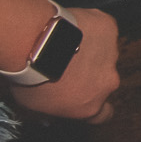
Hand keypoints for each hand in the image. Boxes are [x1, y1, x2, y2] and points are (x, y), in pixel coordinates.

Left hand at [11, 6, 118, 123]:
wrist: (34, 42)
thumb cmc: (29, 75)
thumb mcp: (31, 105)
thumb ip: (49, 110)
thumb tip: (47, 110)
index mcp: (90, 106)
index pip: (103, 115)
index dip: (93, 104)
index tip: (83, 97)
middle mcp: (107, 82)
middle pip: (103, 80)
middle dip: (89, 73)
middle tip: (65, 64)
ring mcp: (111, 54)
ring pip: (103, 53)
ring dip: (89, 50)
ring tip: (63, 43)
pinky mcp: (109, 29)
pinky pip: (102, 29)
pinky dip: (90, 27)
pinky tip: (71, 27)